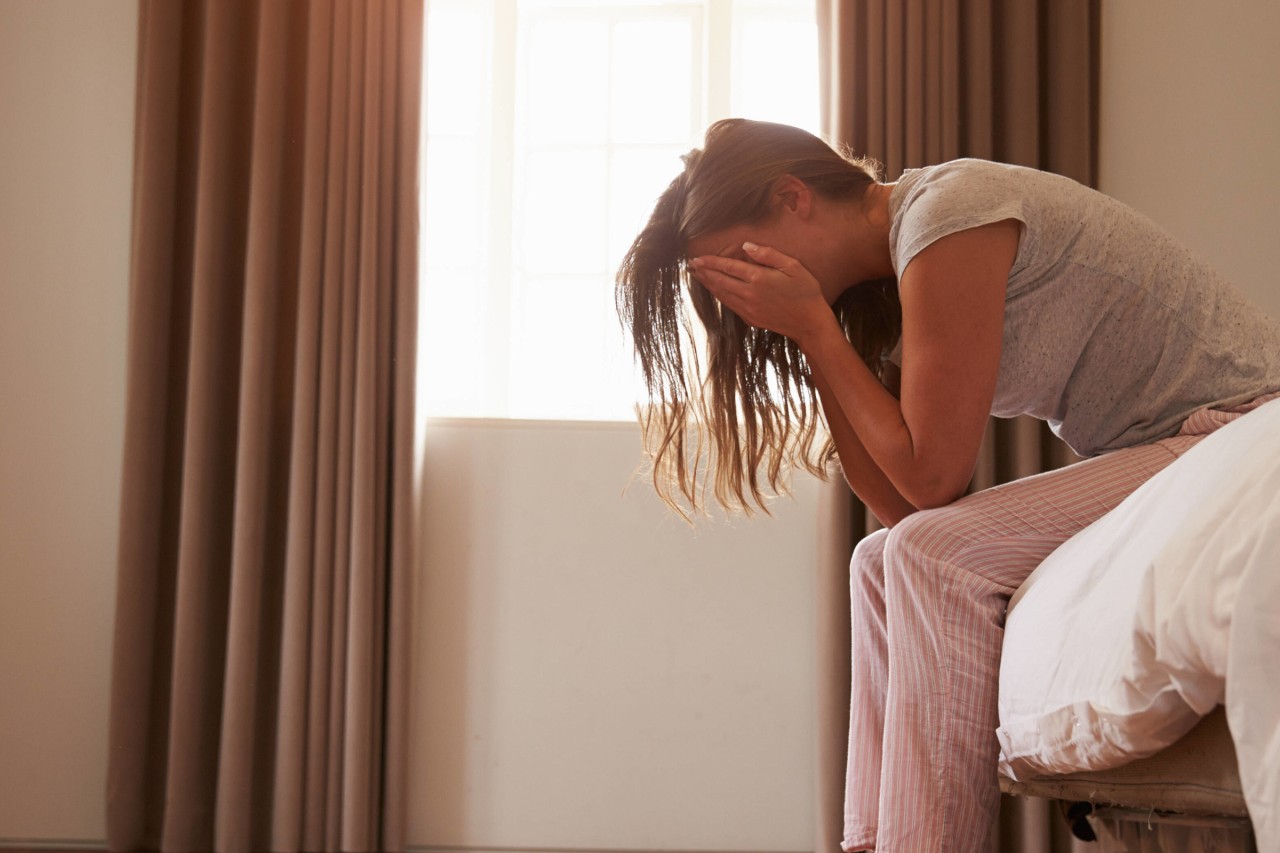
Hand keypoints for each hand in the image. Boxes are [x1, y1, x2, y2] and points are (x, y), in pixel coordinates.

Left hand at [690, 242, 834, 344]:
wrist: (810, 322)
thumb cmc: (806, 291)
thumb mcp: (792, 266)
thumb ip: (768, 254)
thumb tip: (746, 247)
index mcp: (759, 278)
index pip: (728, 267)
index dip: (711, 262)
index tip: (697, 258)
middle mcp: (749, 294)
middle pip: (720, 281)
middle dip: (703, 272)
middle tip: (690, 265)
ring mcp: (748, 309)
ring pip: (722, 294)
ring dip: (707, 284)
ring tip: (697, 276)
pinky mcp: (750, 319)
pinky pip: (729, 305)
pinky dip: (718, 296)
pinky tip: (714, 290)